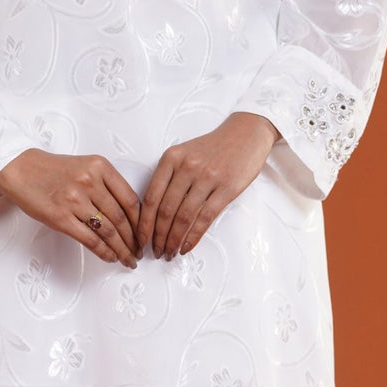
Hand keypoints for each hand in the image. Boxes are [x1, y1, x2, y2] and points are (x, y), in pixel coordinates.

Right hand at [0, 148, 141, 266]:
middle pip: (122, 219)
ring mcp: (75, 200)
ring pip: (108, 232)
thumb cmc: (53, 170)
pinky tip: (111, 257)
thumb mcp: (85, 166)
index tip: (145, 234)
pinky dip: (104, 252)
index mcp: (101, 167)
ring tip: (128, 259)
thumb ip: (106, 185)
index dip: (141, 222)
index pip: (131, 200)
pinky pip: (90, 240)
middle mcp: (90, 182)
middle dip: (134, 241)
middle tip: (139, 252)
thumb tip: (128, 215)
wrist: (21, 169)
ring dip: (122, 250)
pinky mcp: (61, 218)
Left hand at [137, 112, 278, 257]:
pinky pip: (205, 218)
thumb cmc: (213, 147)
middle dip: (158, 236)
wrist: (246, 133)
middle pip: (166, 210)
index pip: (151, 197)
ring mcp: (208, 177)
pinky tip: (186, 247)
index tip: (140, 239)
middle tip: (155, 252)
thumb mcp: (184, 153)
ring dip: (174, 240)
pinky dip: (193, 237)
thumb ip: (169, 177)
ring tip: (169, 253)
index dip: (144, 223)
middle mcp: (187, 167)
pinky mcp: (227, 188)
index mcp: (171, 158)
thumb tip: (153, 213)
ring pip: (184, 217)